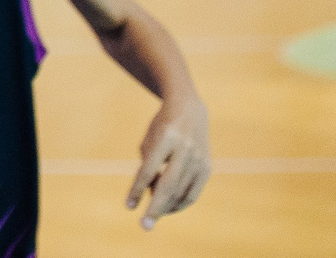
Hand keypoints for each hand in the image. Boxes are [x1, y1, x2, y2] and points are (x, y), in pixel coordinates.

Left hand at [127, 96, 209, 228]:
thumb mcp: (149, 140)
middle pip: (168, 185)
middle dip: (156, 208)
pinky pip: (193, 192)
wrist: (189, 109)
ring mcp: (199, 158)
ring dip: (166, 208)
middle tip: (144, 226)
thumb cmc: (161, 126)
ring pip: (182, 192)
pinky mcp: (207, 167)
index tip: (128, 207)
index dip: (138, 189)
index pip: (149, 169)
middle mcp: (185, 148)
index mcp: (165, 137)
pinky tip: (168, 208)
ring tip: (152, 215)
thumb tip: (152, 197)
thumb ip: (148, 167)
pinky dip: (180, 204)